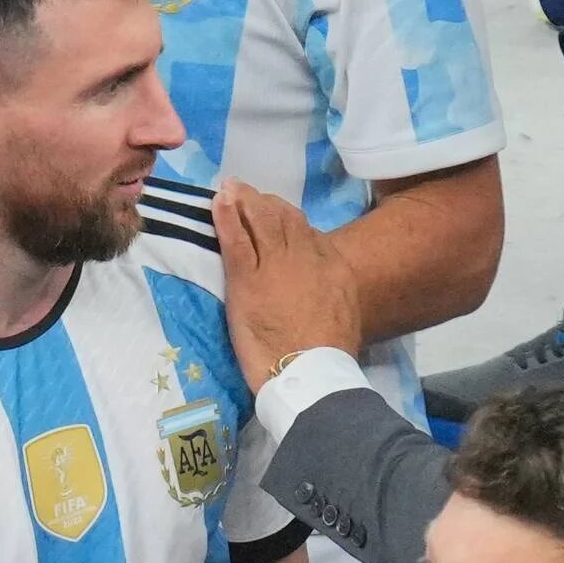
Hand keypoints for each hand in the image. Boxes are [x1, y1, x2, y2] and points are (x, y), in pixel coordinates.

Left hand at [213, 179, 361, 392]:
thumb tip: (322, 291)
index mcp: (332, 267)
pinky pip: (236, 240)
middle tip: (248, 194)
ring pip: (260, 220)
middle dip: (265, 203)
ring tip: (231, 189)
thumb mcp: (345, 315)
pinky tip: (218, 201)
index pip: (309, 232)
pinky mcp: (247, 280)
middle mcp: (306, 257)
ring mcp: (275, 265)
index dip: (290, 221)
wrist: (313, 373)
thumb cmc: (328, 356)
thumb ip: (331, 293)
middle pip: (285, 218)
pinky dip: (227, 216)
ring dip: (244, 200)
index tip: (278, 218)